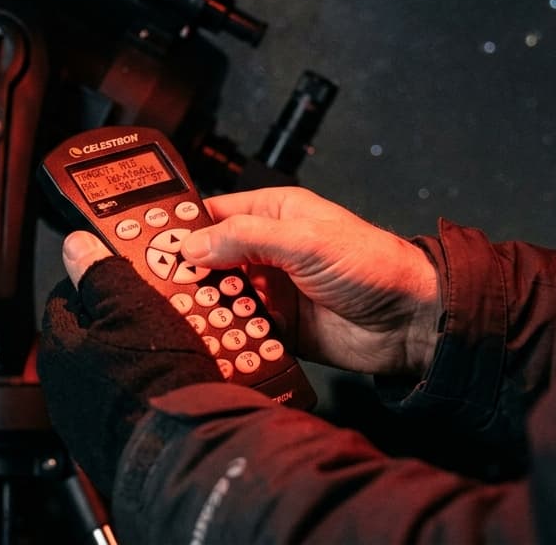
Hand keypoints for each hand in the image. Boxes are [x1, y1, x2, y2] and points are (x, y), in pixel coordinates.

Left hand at [38, 233, 221, 496]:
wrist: (185, 450)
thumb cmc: (155, 379)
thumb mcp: (132, 305)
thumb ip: (102, 271)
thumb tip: (76, 245)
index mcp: (59, 347)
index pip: (68, 296)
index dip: (101, 280)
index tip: (127, 276)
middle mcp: (63, 386)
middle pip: (92, 335)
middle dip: (124, 320)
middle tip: (158, 311)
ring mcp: (87, 417)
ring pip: (113, 368)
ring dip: (139, 354)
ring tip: (175, 347)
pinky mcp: (114, 440)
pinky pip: (130, 399)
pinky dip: (148, 387)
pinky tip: (173, 382)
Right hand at [176, 187, 440, 377]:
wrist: (410, 322)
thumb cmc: (370, 264)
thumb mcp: (303, 240)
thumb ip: (244, 239)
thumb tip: (191, 246)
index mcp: (273, 215)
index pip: (213, 213)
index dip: (181, 226)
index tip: (146, 242)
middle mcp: (266, 251)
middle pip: (208, 259)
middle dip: (184, 273)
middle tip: (153, 288)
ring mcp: (270, 291)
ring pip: (219, 297)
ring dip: (202, 307)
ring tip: (175, 317)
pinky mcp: (276, 328)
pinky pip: (238, 329)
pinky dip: (222, 335)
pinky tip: (204, 341)